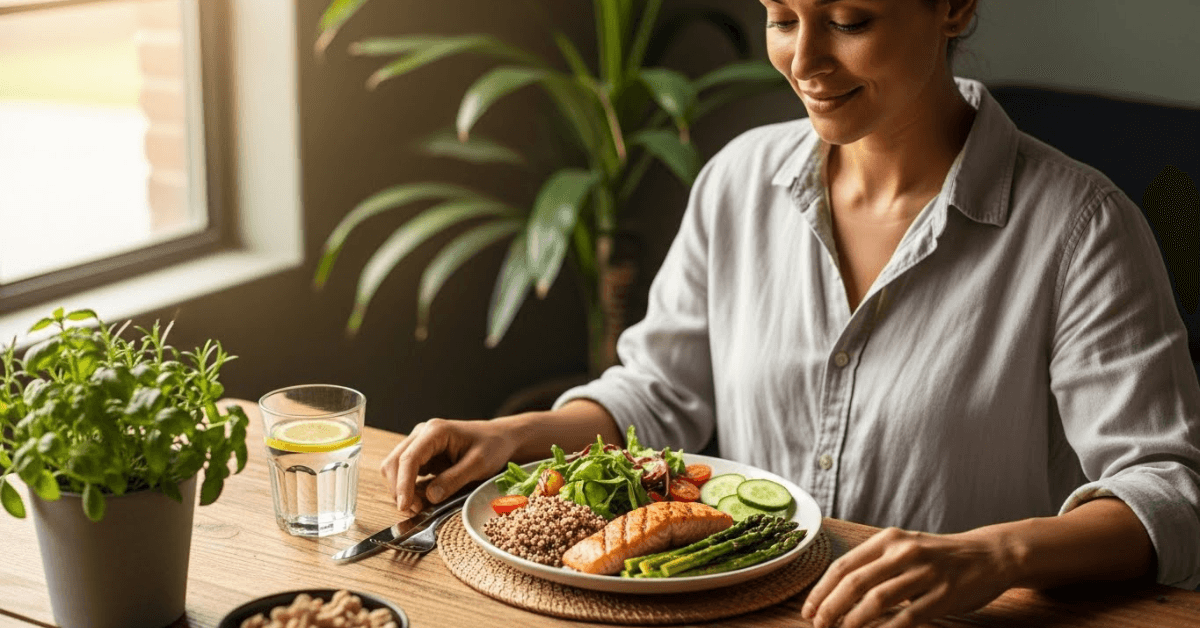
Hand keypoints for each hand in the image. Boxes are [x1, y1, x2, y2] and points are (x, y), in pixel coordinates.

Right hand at [380, 417, 520, 515]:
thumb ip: (454, 479)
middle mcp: (422, 435)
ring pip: (395, 468)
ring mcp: (419, 444)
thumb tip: (430, 497)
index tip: (405, 506)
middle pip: (394, 462)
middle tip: (416, 510)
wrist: (500, 439)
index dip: (403, 484)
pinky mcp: (422, 456)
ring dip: (402, 490)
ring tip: (420, 506)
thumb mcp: (479, 464)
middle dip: (399, 489)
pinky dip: (409, 489)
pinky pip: (405, 473)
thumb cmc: (492, 446)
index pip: (409, 458)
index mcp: (435, 431)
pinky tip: (422, 500)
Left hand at [801, 527, 1019, 627]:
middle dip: (830, 607)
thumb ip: (874, 564)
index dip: (822, 590)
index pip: (844, 565)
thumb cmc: (939, 556)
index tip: (809, 609)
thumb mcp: (904, 548)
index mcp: (888, 540)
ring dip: (853, 621)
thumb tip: (835, 592)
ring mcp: (925, 573)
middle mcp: (904, 552)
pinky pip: (907, 617)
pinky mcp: (944, 595)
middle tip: (818, 625)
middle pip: (855, 583)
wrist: (989, 555)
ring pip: (877, 600)